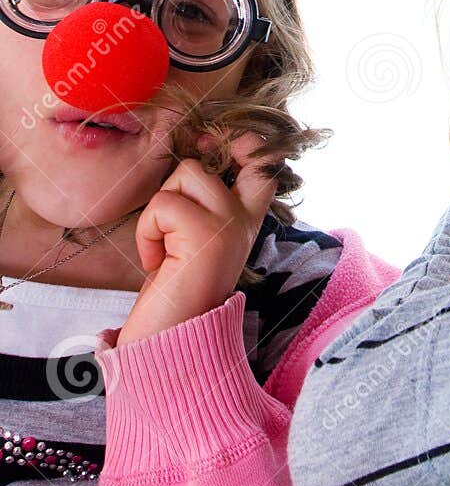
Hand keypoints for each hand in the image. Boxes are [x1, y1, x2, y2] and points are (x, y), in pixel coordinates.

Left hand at [116, 134, 277, 346]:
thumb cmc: (175, 292)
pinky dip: (147, 231)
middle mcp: (244, 220)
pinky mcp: (207, 234)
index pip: (266, 165)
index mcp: (246, 222)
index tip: (214, 145)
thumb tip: (194, 156)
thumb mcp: (197, 240)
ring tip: (162, 245)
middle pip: (221, 157)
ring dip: (160, 207)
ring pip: (186, 173)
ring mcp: (230, 225)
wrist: (171, 342)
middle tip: (179, 189)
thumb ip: (202, 205)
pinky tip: (155, 261)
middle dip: (195, 160)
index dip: (248, 144)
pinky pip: (163, 204)